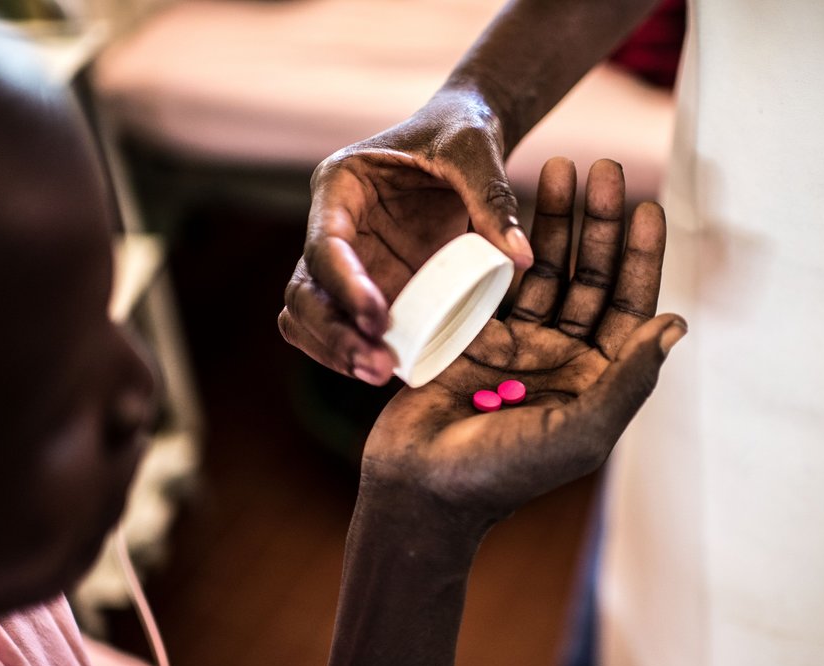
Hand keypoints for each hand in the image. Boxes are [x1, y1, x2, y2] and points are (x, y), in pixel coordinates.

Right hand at [278, 89, 533, 385]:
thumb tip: (519, 259)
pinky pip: (342, 327)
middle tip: (377, 366)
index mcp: (341, 186)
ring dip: (335, 350)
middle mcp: (333, 227)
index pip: (324, 244)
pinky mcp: (368, 286)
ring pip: (309, 316)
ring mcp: (348, 263)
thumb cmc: (459, 133)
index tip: (379, 319)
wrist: (459, 139)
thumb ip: (493, 200)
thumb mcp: (475, 152)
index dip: (345, 286)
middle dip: (333, 333)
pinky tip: (389, 370)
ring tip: (380, 374)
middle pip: (304, 291)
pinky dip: (352, 351)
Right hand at [362, 157, 685, 521]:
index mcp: (596, 382)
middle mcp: (562, 358)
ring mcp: (517, 344)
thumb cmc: (504, 472)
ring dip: (555, 222)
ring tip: (560, 165)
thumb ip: (628, 379)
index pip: (630, 308)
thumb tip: (675, 324)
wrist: (421, 487)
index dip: (642, 258)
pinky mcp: (474, 335)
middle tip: (605, 168)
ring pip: (545, 270)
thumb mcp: (581, 431)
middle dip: (600, 224)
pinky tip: (513, 205)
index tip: (649, 207)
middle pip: (590, 279)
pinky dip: (506, 243)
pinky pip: (496, 280)